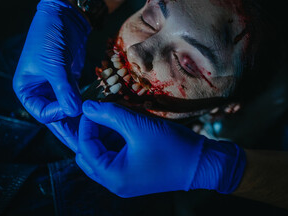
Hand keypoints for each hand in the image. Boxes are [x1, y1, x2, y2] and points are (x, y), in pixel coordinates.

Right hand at [13, 0, 90, 123]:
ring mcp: (56, 88)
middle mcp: (40, 92)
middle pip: (56, 116)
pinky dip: (87, 107)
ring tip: (95, 135)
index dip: (58, 114)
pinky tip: (98, 117)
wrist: (64, 17)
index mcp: (27, 90)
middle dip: (71, 129)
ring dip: (81, 120)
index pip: (43, 112)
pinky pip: (78, 99)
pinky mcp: (70, 82)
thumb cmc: (50, 37)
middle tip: (85, 146)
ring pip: (68, 110)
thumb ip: (63, 89)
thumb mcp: (54, 64)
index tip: (75, 110)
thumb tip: (74, 112)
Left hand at [76, 100, 246, 197]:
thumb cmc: (172, 147)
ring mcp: (124, 179)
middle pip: (88, 155)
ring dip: (102, 134)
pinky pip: (114, 156)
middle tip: (95, 112)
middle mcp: (115, 182)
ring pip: (100, 155)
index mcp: (112, 176)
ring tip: (111, 115)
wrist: (202, 163)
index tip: (93, 106)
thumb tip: (86, 106)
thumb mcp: (138, 126)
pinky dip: (113, 140)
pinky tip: (121, 125)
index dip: (86, 124)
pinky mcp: (133, 173)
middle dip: (89, 131)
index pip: (85, 147)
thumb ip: (110, 114)